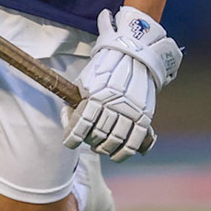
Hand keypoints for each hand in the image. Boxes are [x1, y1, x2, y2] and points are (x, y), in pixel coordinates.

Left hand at [63, 7, 181, 160]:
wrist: (133, 54)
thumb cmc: (104, 69)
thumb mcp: (84, 81)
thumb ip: (74, 101)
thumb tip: (66, 122)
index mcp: (94, 96)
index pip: (81, 126)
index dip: (72, 139)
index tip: (70, 143)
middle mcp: (112, 105)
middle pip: (97, 136)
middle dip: (90, 142)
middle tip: (89, 140)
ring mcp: (129, 111)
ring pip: (115, 141)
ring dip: (105, 149)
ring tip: (102, 147)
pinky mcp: (143, 116)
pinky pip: (134, 141)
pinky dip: (125, 153)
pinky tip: (117, 155)